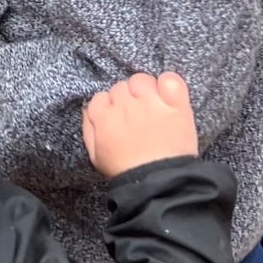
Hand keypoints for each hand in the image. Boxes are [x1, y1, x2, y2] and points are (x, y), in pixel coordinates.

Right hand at [82, 73, 198, 178]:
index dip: (109, 108)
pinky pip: (170, 79)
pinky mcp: (175, 105)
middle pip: (121, 86)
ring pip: (142, 80)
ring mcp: (152, 103)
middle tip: (136, 118)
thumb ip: (88, 128)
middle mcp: (126, 105)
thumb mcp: (96, 156)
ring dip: (145, 90)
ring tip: (152, 108)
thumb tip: (87, 108)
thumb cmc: (126, 171)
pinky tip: (168, 96)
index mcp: (104, 117)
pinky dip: (169, 83)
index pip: (100, 96)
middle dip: (126, 100)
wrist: (160, 183)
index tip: (117, 120)